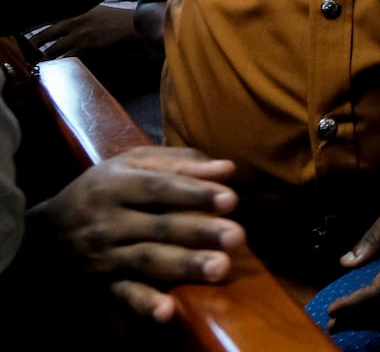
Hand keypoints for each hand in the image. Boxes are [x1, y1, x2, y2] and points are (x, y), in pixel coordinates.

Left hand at [33, 4, 138, 59]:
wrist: (140, 28)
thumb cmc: (123, 21)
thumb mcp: (99, 12)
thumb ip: (81, 18)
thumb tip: (67, 29)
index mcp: (76, 10)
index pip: (47, 21)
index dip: (36, 34)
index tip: (33, 42)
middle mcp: (74, 21)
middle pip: (44, 36)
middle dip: (35, 49)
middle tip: (33, 58)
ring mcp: (79, 35)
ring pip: (52, 51)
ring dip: (45, 61)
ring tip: (43, 69)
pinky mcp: (87, 49)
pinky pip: (66, 61)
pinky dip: (61, 68)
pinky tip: (59, 73)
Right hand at [40, 146, 242, 322]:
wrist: (46, 235)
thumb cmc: (104, 190)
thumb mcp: (132, 165)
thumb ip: (180, 164)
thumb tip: (227, 169)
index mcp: (117, 185)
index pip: (159, 187)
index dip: (194, 193)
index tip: (230, 199)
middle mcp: (109, 222)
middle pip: (158, 226)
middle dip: (199, 232)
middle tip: (237, 236)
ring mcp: (106, 257)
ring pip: (148, 261)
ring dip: (184, 266)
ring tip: (220, 267)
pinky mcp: (105, 286)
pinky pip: (125, 296)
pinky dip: (145, 304)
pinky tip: (167, 311)